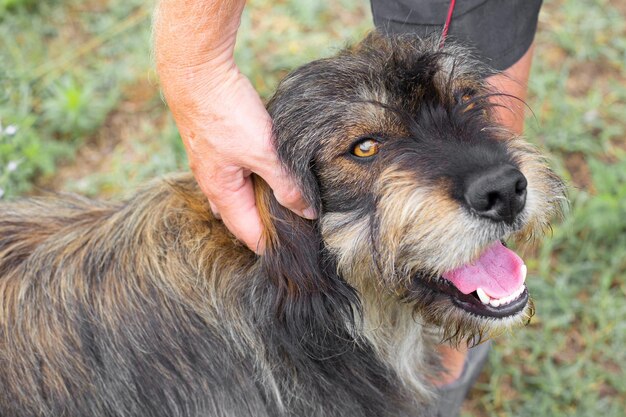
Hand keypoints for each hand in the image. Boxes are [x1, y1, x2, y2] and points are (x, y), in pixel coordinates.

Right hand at [158, 60, 315, 252]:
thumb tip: (306, 212)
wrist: (196, 73)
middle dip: (264, 227)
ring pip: (236, 196)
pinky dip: (251, 183)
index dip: (270, 245)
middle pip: (240, 218)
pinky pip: (235, 176)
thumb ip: (286, 183)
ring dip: (257, 204)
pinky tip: (265, 175)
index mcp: (222, 192)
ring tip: (282, 208)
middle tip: (293, 232)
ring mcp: (212, 165)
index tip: (293, 253)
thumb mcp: (264, 153)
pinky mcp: (216, 147)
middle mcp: (212, 183)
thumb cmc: (226, 114)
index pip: (247, 233)